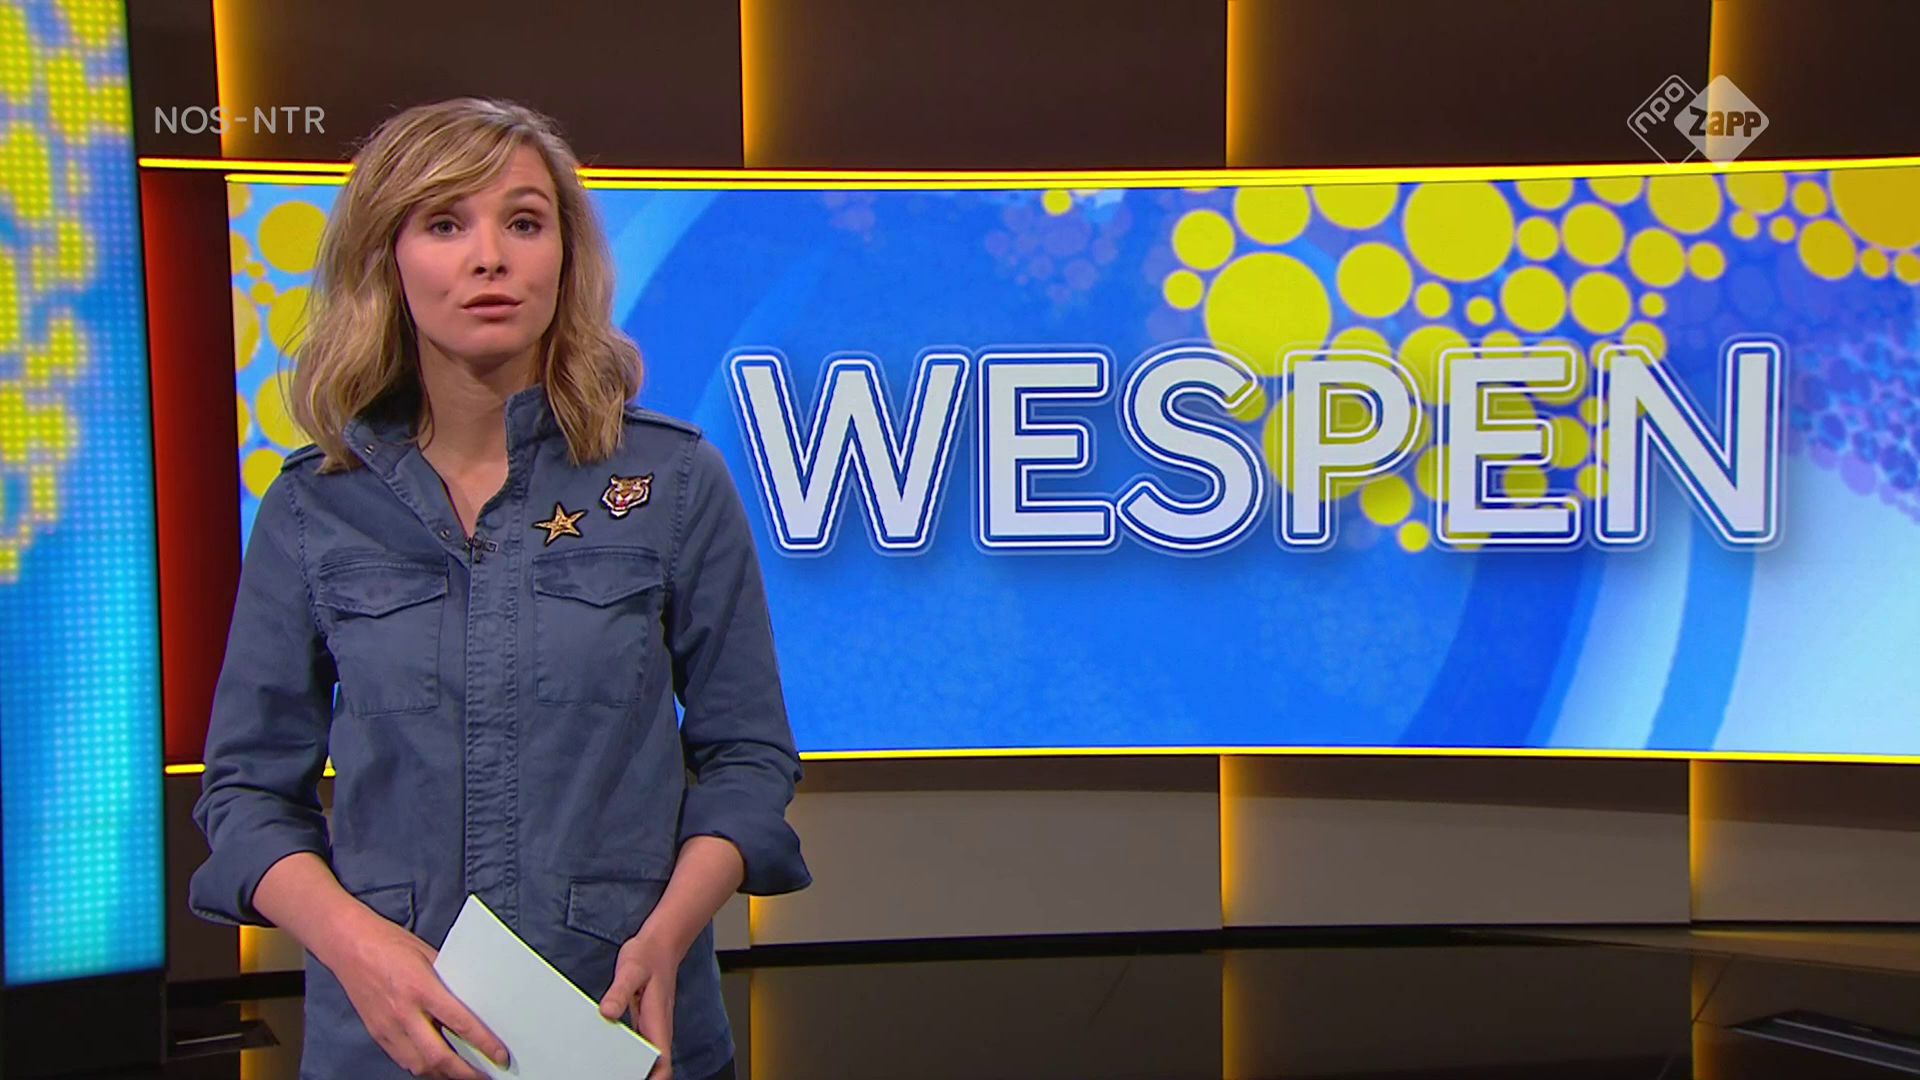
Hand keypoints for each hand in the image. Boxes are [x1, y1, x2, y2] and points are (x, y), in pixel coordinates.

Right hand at [327, 908, 510, 1078]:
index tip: (500, 1056)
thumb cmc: (390, 943)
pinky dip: (423, 1067)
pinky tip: (437, 1066)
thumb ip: (448, 982)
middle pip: (438, 1056)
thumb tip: (473, 1003)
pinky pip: (403, 1060)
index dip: (484, 1044)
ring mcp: (387, 1027)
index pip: (460, 1023)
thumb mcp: (428, 955)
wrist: (348, 944)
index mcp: (421, 988)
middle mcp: (403, 1012)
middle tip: (486, 1077)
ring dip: (444, 1074)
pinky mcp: (376, 1033)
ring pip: (419, 1065)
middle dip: (465, 1073)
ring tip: (464, 1074)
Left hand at [597, 929, 684, 1079]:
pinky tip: (610, 1057)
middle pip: (655, 1067)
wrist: (661, 944)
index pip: (663, 1062)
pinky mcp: (644, 1022)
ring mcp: (651, 1027)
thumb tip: (607, 1013)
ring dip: (633, 1069)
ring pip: (647, 1059)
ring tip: (608, 1072)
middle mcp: (657, 1029)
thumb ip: (619, 992)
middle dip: (640, 1077)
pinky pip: (638, 1046)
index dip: (655, 1079)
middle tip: (612, 1076)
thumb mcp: (631, 970)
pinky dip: (627, 1056)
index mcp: (658, 1022)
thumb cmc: (649, 956)